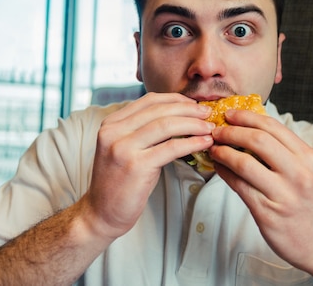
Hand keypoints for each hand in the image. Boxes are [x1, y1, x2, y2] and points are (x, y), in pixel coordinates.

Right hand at [84, 92, 214, 240]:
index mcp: (111, 123)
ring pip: (166, 125)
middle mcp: (113, 132)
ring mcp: (123, 148)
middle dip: (188, 110)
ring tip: (210, 128)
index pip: (149, 100)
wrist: (101, 213)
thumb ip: (143, 130)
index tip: (194, 104)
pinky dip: (191, 143)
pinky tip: (204, 143)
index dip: (175, 99)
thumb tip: (178, 115)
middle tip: (207, 113)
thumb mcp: (126, 147)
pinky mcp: (135, 166)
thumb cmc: (120, 181)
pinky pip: (171, 148)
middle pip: (159, 110)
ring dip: (193, 124)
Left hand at [208, 109, 312, 273]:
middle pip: (259, 140)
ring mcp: (284, 194)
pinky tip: (218, 167)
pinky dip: (224, 172)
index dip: (247, 117)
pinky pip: (239, 186)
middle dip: (231, 131)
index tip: (230, 113)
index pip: (273, 127)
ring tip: (213, 148)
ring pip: (245, 163)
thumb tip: (250, 128)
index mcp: (307, 157)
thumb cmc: (308, 203)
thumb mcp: (307, 170)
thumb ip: (284, 150)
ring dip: (223, 152)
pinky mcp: (268, 212)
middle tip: (216, 130)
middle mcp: (299, 173)